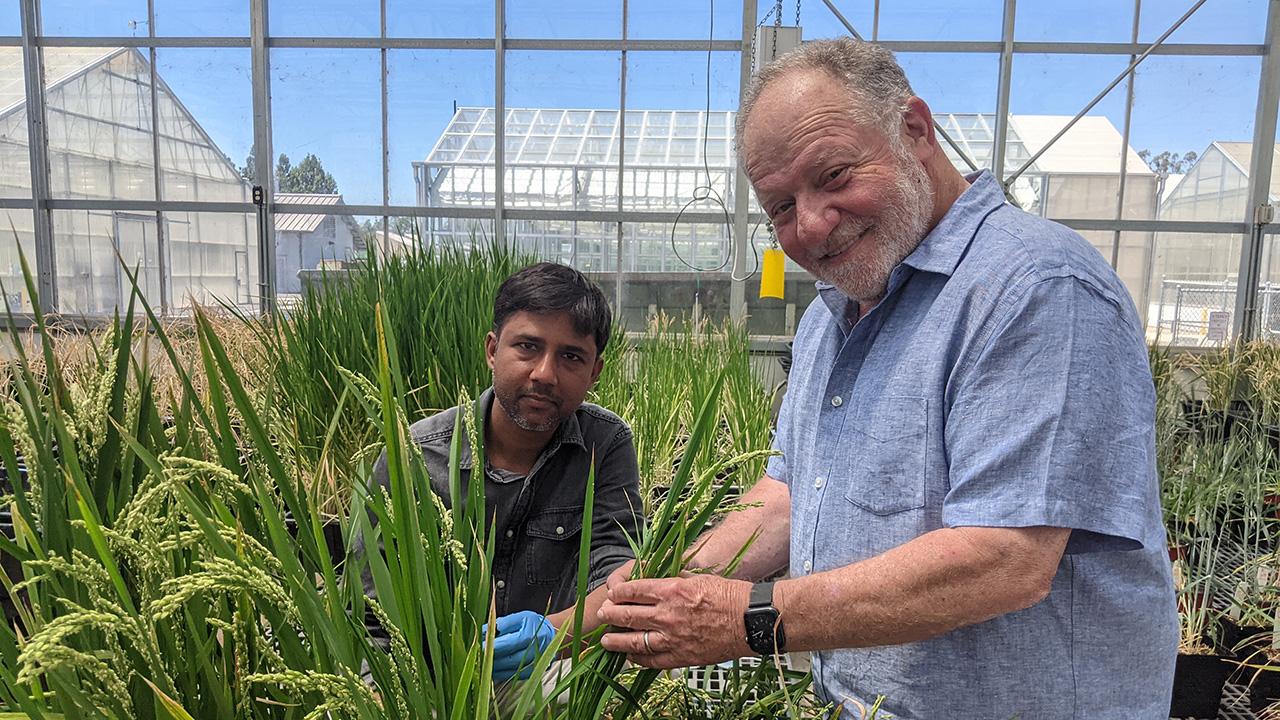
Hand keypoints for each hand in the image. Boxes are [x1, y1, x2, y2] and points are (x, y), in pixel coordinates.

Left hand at [482, 610, 554, 680]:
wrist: (552, 636)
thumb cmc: (533, 624)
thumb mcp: (520, 617)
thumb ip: (502, 623)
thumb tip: (483, 631)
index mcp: (530, 635)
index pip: (507, 644)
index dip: (491, 646)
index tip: (479, 645)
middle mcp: (534, 652)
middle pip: (507, 659)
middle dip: (490, 658)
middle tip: (478, 655)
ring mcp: (533, 665)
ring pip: (509, 670)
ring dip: (494, 668)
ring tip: (482, 662)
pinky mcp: (530, 673)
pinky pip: (512, 676)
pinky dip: (501, 673)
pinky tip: (492, 668)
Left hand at [597, 574, 753, 668]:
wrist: (750, 620)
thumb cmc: (729, 595)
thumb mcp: (698, 577)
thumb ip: (675, 579)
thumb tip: (658, 578)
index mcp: (671, 590)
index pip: (632, 590)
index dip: (617, 592)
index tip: (612, 593)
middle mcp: (667, 614)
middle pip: (627, 615)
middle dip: (610, 615)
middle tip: (602, 614)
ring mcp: (672, 638)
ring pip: (633, 641)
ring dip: (616, 641)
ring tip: (606, 640)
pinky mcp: (681, 656)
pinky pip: (651, 660)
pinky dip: (637, 658)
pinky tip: (630, 656)